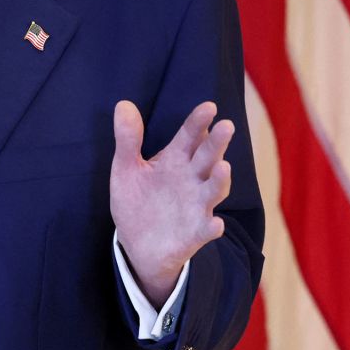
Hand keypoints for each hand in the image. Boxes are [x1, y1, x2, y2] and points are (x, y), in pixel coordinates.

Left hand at [109, 100, 232, 306]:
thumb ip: (128, 139)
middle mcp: (191, 179)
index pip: (189, 136)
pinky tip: (216, 224)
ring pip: (213, 190)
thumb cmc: (136, 201)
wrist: (137, 244)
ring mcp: (196, 206)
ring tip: (224, 166)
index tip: (209, 107)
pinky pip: (207, 230)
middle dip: (217, 143)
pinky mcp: (195, 233)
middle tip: (226, 125)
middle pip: (207, 158)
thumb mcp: (126, 168)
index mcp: (175, 160)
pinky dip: (212, 227)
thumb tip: (123, 104)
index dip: (198, 122)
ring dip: (220, 180)